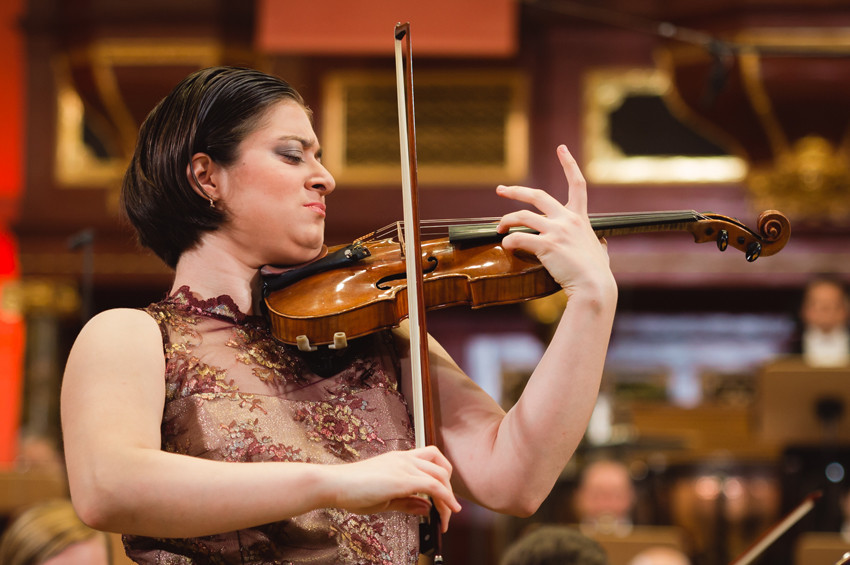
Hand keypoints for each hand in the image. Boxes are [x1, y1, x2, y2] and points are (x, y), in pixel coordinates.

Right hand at [326, 446, 461, 532]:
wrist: (334, 484)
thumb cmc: (353, 490)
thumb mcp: (386, 498)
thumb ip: (408, 502)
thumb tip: (427, 507)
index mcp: (400, 459)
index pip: (432, 460)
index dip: (443, 478)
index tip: (444, 498)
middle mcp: (404, 459)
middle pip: (441, 466)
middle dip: (450, 490)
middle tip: (447, 510)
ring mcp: (403, 466)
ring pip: (441, 474)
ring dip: (449, 497)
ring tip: (447, 516)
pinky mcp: (401, 479)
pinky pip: (433, 485)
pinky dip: (445, 498)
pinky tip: (446, 511)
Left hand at [495, 144, 614, 297]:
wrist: (594, 287)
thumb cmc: (597, 273)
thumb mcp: (601, 252)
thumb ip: (599, 245)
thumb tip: (603, 247)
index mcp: (580, 218)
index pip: (577, 184)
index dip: (569, 164)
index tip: (561, 148)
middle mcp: (568, 220)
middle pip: (538, 195)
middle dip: (516, 190)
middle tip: (500, 190)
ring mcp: (557, 231)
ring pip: (522, 216)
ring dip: (506, 220)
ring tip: (499, 228)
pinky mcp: (547, 246)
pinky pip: (519, 238)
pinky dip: (508, 240)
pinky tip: (505, 245)